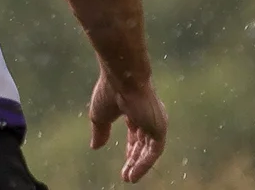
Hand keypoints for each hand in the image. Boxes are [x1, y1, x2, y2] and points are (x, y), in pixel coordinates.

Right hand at [89, 66, 166, 181]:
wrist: (122, 77)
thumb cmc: (109, 91)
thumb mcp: (99, 115)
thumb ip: (99, 131)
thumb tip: (95, 147)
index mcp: (134, 109)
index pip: (135, 134)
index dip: (130, 149)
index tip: (125, 163)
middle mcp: (147, 117)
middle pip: (143, 144)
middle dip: (135, 160)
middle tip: (127, 175)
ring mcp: (155, 123)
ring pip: (149, 150)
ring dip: (139, 165)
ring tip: (130, 178)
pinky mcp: (160, 128)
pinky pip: (154, 151)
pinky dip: (144, 163)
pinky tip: (134, 174)